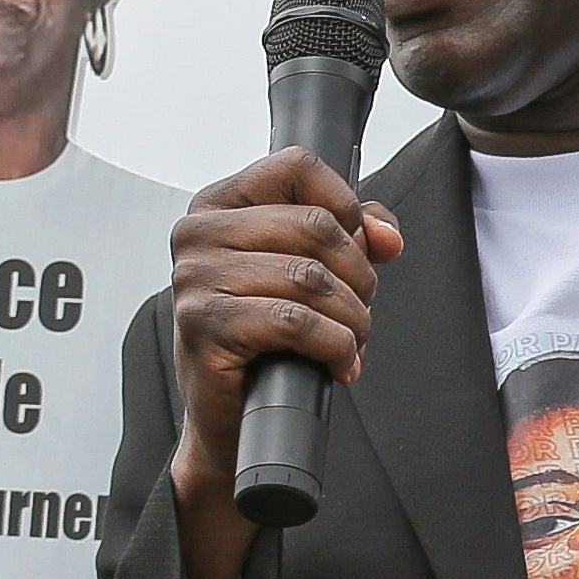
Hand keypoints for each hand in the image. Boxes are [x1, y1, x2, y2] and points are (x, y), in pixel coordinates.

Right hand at [164, 150, 402, 578]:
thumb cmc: (270, 334)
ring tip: (350, 341)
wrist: (230, 413)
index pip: (297, 165)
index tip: (361, 245)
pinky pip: (297, 321)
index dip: (346, 203)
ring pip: (312, 277)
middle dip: (359, 274)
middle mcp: (196, 234)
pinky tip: (339, 363)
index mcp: (219, 204)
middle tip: (359, 310)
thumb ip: (353, 233)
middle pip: (316, 225)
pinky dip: (336, 345)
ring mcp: (192, 279)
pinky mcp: (203, 326)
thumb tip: (385, 235)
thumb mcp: (311, 268)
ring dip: (353, 318)